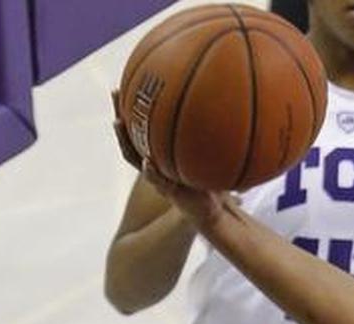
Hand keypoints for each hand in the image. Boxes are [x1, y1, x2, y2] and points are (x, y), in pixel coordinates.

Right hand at [111, 90, 237, 228]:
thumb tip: (238, 105)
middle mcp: (155, 161)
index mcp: (162, 152)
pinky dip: (151, 171)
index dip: (133, 105)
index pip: (143, 125)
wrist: (215, 211)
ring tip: (118, 122)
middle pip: (130, 134)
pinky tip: (148, 161)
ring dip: (125, 139)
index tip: (130, 81)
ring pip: (133, 157)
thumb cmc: (215, 182)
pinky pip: (156, 180)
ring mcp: (158, 176)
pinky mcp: (168, 192)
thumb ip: (220, 135)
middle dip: (121, 112)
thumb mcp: (217, 155)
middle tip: (115, 91)